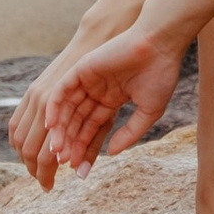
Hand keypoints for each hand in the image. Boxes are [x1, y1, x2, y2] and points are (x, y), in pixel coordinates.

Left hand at [19, 22, 184, 185]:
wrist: (160, 44)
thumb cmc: (161, 75)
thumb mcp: (149, 111)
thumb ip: (130, 133)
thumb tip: (110, 153)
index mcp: (113, 98)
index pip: (93, 127)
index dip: (85, 147)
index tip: (79, 169)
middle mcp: (98, 89)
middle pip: (77, 121)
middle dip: (71, 142)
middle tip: (64, 163)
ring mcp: (88, 79)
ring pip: (67, 109)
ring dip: (61, 130)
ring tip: (57, 151)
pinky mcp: (81, 69)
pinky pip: (62, 91)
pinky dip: (55, 108)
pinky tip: (52, 126)